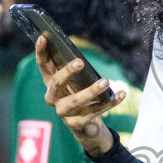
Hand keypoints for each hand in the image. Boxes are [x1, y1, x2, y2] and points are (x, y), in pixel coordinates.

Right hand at [37, 35, 122, 157]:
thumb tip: (78, 54)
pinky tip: (121, 94)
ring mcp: (63, 112)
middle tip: (80, 62)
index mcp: (50, 83)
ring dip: (91, 91)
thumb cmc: (78, 95)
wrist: (84, 125)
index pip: (43, 65)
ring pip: (76, 101)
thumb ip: (72, 69)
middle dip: (67, 72)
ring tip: (106, 81)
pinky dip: (110, 102)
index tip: (43, 37)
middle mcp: (53, 98)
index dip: (41, 52)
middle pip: (56, 83)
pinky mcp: (77, 123)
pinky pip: (96, 111)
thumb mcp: (73, 82)